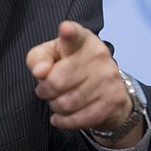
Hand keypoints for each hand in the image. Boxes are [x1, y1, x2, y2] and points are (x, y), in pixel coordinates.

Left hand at [26, 21, 142, 147]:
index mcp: (81, 40)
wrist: (107, 88)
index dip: (69, 32)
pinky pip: (79, 119)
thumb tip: (39, 71)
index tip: (65, 29)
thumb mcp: (51, 55)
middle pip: (56, 81)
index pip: (75, 35)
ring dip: (54, 105)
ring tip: (57, 100)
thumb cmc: (71, 66)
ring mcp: (108, 79)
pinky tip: (60, 116)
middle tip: (45, 89)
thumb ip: (38, 58)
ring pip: (66, 103)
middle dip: (44, 90)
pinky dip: (64, 121)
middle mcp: (98, 56)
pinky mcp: (113, 101)